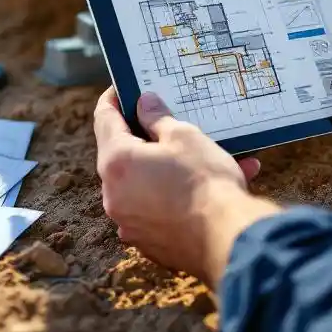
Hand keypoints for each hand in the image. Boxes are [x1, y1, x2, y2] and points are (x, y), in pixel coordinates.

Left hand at [94, 88, 277, 284]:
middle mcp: (114, 195)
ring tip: (206, 156)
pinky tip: (210, 189)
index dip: (113, 100)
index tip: (123, 89)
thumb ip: (158, 118)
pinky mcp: (148, 242)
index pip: (104, 119)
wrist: (227, 240)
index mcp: (116, 162)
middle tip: (166, 121)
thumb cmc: (204, 182)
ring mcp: (129, 222)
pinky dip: (176, 195)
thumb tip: (143, 104)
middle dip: (145, 137)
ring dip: (167, 168)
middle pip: (122, 155)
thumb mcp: (184, 137)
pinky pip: (158, 208)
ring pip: (145, 184)